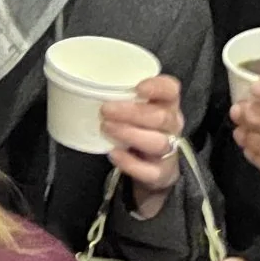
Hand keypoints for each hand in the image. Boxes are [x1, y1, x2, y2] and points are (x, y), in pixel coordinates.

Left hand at [100, 76, 185, 218]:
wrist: (154, 166)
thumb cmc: (140, 128)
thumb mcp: (136, 108)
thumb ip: (122, 98)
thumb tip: (87, 89)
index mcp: (168, 104)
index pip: (171, 90)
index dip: (157, 87)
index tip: (137, 87)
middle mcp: (172, 126)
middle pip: (161, 117)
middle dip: (132, 113)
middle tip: (105, 110)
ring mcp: (169, 150)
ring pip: (158, 142)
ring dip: (130, 134)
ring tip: (106, 128)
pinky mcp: (160, 173)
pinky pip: (149, 171)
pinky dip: (130, 163)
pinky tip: (114, 154)